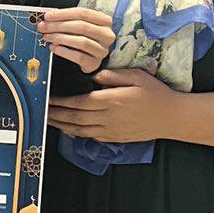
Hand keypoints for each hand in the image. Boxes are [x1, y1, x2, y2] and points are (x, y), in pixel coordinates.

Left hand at [38, 6, 114, 72]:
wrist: (91, 56)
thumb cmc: (85, 37)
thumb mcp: (81, 25)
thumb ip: (68, 20)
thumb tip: (48, 18)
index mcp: (104, 21)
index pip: (83, 13)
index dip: (63, 14)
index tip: (48, 16)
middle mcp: (106, 35)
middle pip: (81, 27)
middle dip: (59, 26)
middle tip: (44, 27)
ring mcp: (102, 50)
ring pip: (81, 42)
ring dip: (60, 38)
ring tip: (47, 37)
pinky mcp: (94, 63)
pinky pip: (78, 57)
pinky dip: (64, 51)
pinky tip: (54, 47)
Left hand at [47, 67, 176, 143]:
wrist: (171, 118)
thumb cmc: (156, 94)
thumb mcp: (137, 76)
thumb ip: (113, 75)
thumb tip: (93, 75)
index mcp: (112, 100)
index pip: (79, 102)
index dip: (61, 102)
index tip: (49, 98)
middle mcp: (108, 118)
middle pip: (75, 118)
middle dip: (56, 114)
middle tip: (41, 110)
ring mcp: (111, 130)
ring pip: (80, 130)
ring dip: (62, 126)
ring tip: (49, 120)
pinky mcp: (115, 138)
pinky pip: (90, 137)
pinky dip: (76, 133)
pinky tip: (69, 129)